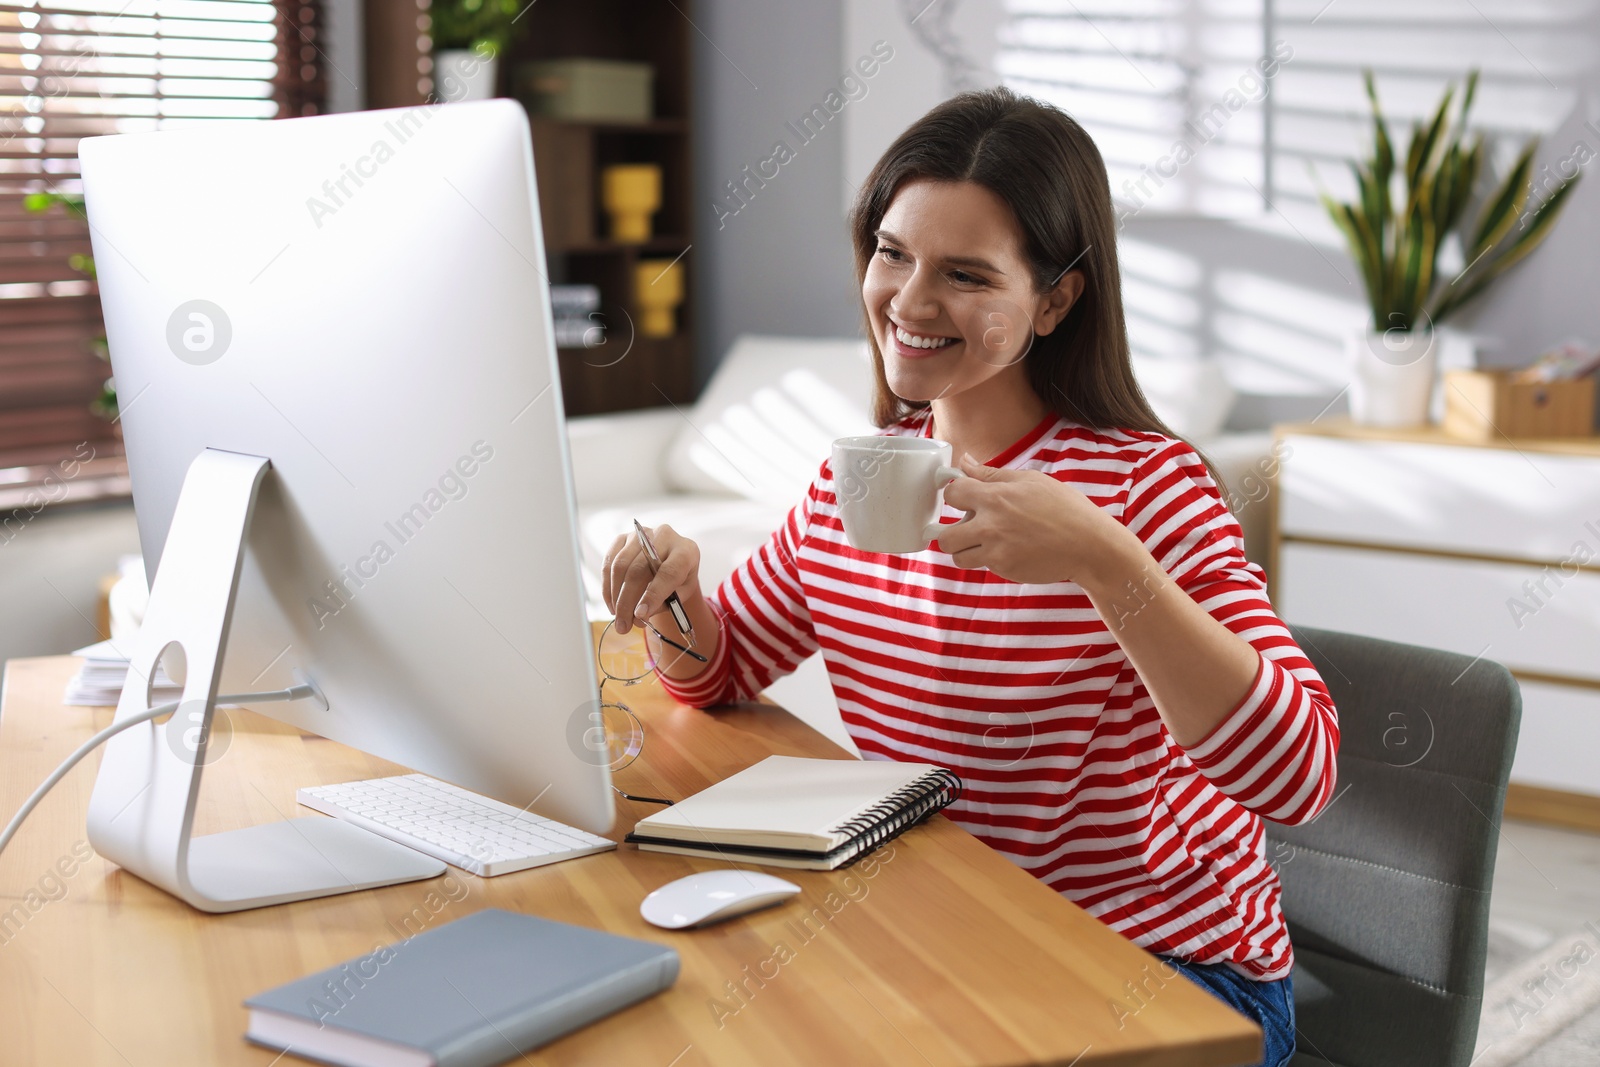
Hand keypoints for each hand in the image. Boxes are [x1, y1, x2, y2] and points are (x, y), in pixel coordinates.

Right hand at [602, 523, 702, 633]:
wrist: (673, 560)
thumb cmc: (679, 579)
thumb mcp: (680, 594)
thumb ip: (662, 603)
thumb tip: (637, 615)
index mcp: (686, 551)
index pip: (667, 572)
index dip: (652, 595)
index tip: (640, 615)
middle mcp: (664, 536)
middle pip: (639, 570)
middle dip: (628, 602)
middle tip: (624, 625)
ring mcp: (642, 534)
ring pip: (620, 565)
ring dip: (615, 595)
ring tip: (618, 617)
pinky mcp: (624, 537)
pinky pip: (609, 561)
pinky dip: (607, 585)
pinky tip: (612, 603)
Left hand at [936, 453, 1140, 584]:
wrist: (1089, 544)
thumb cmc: (1064, 508)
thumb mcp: (1030, 481)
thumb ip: (991, 474)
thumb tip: (966, 461)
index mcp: (996, 497)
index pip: (952, 494)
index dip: (956, 496)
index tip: (963, 500)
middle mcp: (991, 525)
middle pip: (944, 537)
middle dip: (952, 533)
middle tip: (970, 529)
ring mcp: (996, 551)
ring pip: (957, 557)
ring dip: (966, 551)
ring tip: (985, 544)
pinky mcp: (1005, 569)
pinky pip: (982, 566)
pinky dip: (989, 560)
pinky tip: (1010, 550)